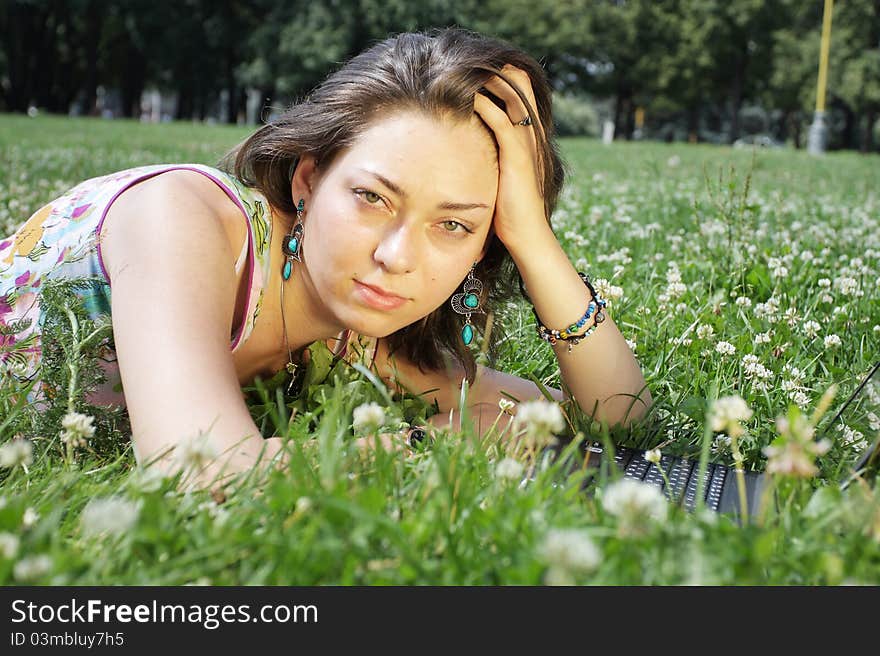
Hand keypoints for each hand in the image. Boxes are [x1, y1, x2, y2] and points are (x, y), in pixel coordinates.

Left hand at [473, 65, 551, 254]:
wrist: (527, 236)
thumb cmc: (509, 213)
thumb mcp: (499, 177)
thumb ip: (491, 159)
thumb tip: (468, 154)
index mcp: (527, 137)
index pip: (519, 93)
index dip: (500, 79)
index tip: (472, 74)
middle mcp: (530, 135)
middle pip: (519, 85)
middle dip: (494, 72)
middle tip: (466, 66)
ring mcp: (526, 143)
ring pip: (512, 96)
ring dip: (488, 81)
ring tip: (464, 71)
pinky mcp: (518, 156)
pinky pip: (502, 120)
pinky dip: (485, 105)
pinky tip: (467, 97)